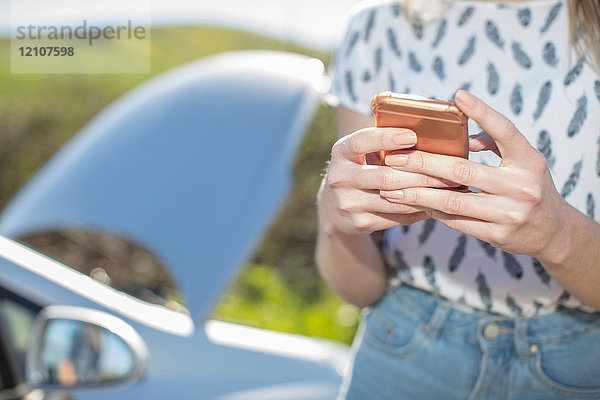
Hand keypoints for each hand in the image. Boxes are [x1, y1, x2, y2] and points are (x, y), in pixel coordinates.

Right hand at [318, 126, 456, 234]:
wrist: (334, 206)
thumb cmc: (360, 167)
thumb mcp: (362, 151)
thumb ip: (386, 140)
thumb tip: (429, 127)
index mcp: (341, 152)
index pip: (361, 142)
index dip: (386, 138)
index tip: (413, 135)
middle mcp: (339, 178)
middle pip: (384, 177)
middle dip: (420, 173)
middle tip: (449, 169)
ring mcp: (348, 203)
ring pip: (394, 200)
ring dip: (425, 194)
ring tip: (450, 187)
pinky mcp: (359, 223)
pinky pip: (396, 217)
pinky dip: (419, 210)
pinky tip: (436, 203)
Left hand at [380, 90, 569, 261]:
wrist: (553, 232)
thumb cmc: (530, 187)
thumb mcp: (524, 162)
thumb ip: (496, 144)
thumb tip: (463, 134)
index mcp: (529, 161)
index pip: (505, 131)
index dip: (483, 111)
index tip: (458, 95)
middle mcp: (521, 186)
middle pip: (462, 169)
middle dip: (423, 163)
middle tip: (396, 159)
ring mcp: (510, 213)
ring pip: (452, 200)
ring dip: (418, 194)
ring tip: (393, 189)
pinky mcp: (498, 235)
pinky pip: (457, 221)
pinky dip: (433, 211)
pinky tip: (414, 204)